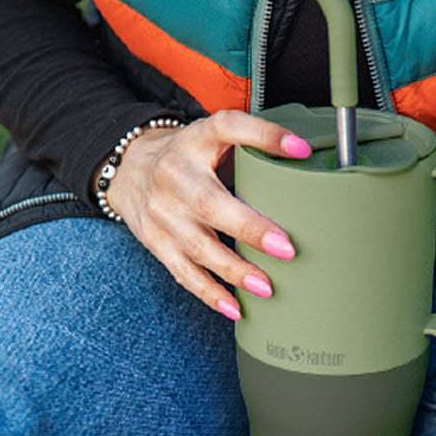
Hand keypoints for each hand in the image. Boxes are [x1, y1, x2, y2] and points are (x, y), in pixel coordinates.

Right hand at [100, 110, 311, 318]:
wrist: (129, 169)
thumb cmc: (187, 156)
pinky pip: (184, 273)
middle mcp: (175, 175)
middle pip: (210, 203)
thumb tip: (307, 161)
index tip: (301, 149)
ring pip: (198, 247)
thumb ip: (249, 145)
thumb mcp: (211, 137)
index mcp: (195, 140)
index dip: (265, 135)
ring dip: (235, 270)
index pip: (229, 128)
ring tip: (267, 287)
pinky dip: (210, 293)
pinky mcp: (156, 242)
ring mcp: (163, 213)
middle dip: (250, 229)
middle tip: (286, 249)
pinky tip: (236, 307)